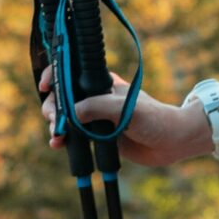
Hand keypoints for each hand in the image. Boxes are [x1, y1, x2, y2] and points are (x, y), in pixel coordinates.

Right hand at [38, 66, 200, 166]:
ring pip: (66, 118)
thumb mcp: (124, 109)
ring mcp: (96, 118)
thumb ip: (97, 108)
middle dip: (53, 107)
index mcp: (102, 84)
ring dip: (56, 125)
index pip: (72, 73)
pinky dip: (63, 140)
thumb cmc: (154, 118)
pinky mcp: (98, 137)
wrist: (172, 142)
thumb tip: (69, 114)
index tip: (46, 86)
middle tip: (54, 119)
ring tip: (56, 137)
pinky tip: (58, 145)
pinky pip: (74, 137)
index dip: (55, 76)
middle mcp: (96, 98)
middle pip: (63, 98)